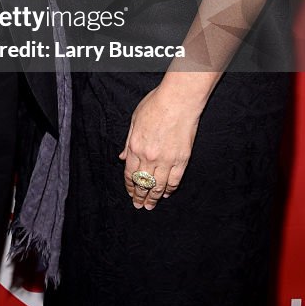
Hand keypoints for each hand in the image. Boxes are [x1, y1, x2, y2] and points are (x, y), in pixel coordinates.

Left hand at [118, 87, 199, 210]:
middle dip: (139, 196)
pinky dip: (170, 189)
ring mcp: (166, 159)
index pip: (130, 173)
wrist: (178, 100)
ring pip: (158, 186)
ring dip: (153, 198)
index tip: (130, 192)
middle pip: (143, 183)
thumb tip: (122, 158)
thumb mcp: (134, 121)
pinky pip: (175, 180)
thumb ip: (128, 142)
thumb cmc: (156, 105)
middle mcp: (149, 156)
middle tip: (139, 205)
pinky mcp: (182, 159)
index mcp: (135, 146)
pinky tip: (166, 193)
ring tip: (151, 205)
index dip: (129, 185)